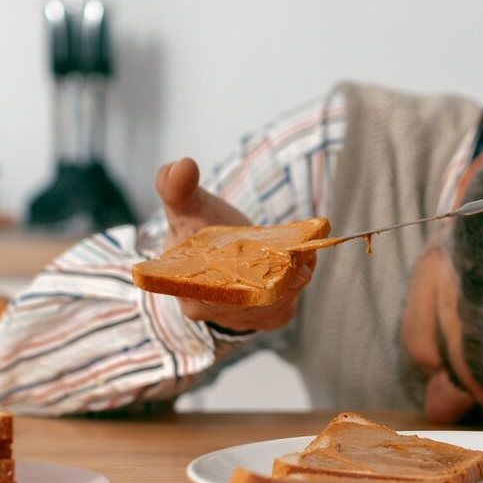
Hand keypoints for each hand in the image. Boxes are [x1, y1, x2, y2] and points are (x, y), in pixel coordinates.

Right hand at [154, 158, 315, 332]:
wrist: (216, 249)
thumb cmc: (196, 228)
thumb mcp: (185, 207)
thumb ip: (176, 187)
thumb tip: (182, 165)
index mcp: (186, 289)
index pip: (213, 293)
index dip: (240, 278)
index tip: (265, 256)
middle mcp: (212, 311)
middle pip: (248, 301)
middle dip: (276, 278)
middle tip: (298, 256)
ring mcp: (240, 318)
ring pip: (271, 305)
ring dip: (293, 279)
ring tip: (306, 255)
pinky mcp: (264, 317)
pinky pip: (285, 305)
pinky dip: (298, 283)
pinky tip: (305, 263)